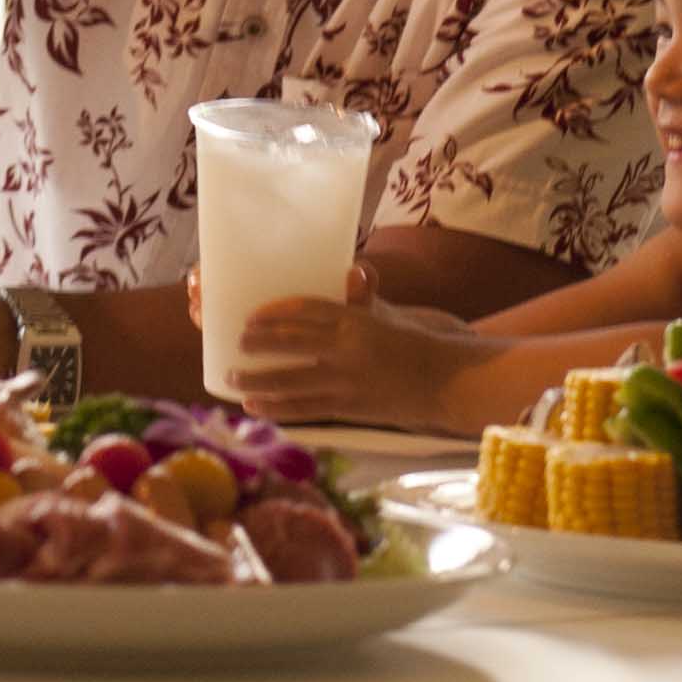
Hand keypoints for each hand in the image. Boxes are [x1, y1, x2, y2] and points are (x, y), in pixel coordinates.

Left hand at [228, 265, 450, 426]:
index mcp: (356, 319)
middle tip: (237, 342)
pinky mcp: (351, 407)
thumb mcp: (387, 315)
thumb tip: (352, 273)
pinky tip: (255, 406)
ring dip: (258, 378)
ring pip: (291, 379)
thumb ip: (361, 299)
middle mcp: (349, 347)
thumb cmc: (414, 343)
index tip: (254, 316)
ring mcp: (348, 380)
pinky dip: (277, 408)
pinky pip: (306, 409)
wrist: (448, 382)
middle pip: (292, 341)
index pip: (307, 310)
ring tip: (233, 376)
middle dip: (260, 342)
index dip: (276, 313)